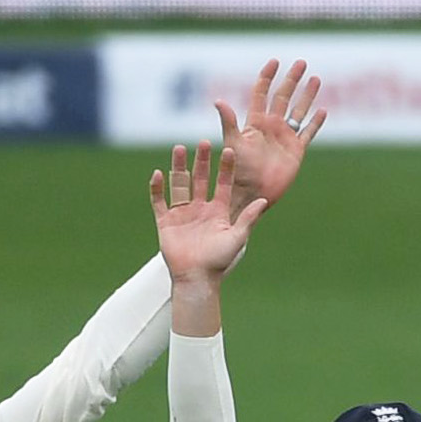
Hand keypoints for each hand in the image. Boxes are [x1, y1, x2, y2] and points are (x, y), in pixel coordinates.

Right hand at [152, 136, 274, 289]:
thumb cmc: (219, 261)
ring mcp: (182, 214)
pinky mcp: (165, 221)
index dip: (226, 168)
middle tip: (204, 142)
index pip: (223, 184)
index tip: (229, 150)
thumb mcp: (237, 238)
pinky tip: (157, 173)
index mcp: (219, 212)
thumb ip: (249, 218)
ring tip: (179, 148)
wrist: (197, 279)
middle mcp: (201, 209)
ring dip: (179, 167)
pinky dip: (157, 188)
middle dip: (202, 161)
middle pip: (201, 179)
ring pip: (180, 184)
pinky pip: (159, 201)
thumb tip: (264, 200)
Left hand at [217, 60, 325, 218]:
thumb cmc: (238, 171)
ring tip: (315, 78)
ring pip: (298, 111)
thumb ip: (228, 122)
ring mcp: (284, 138)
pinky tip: (323, 110)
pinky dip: (316, 122)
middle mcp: (271, 126)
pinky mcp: (296, 151)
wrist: (252, 193)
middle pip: (283, 96)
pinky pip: (308, 133)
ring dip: (307, 95)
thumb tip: (218, 100)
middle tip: (301, 62)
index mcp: (255, 122)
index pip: (262, 93)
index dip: (267, 77)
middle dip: (292, 79)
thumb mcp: (232, 143)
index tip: (275, 61)